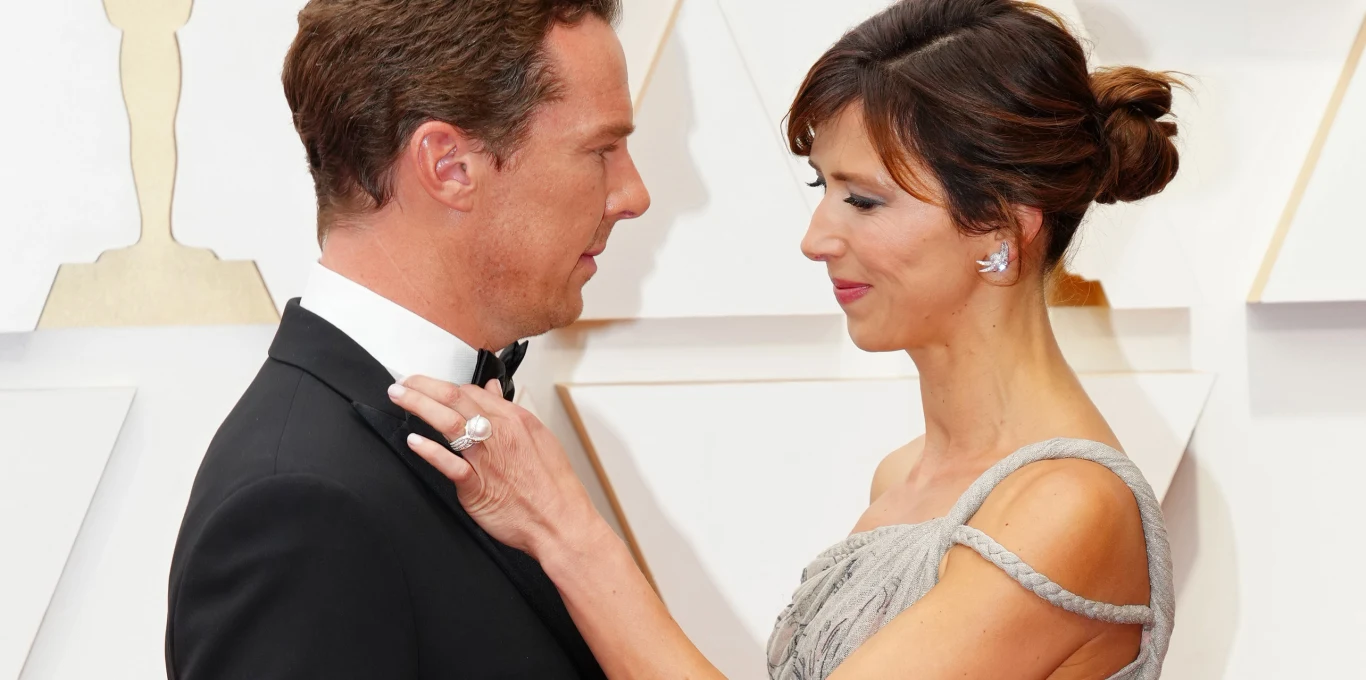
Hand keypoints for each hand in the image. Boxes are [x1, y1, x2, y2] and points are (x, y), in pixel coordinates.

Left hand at [387, 376, 604, 557]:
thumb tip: (493, 390)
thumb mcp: (538, 437)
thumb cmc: (552, 486)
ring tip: (399, 397)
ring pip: (448, 422)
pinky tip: (414, 441)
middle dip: (423, 386)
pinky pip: (449, 464)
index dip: (445, 386)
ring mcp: (486, 459)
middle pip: (455, 398)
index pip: (472, 391)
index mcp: (515, 420)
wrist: (560, 522)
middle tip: (403, 382)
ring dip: (419, 405)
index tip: (429, 387)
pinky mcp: (476, 486)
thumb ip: (510, 413)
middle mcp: (499, 434)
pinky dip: (429, 450)